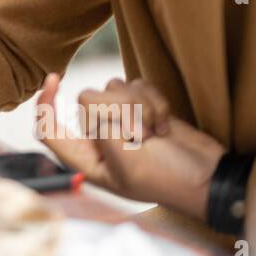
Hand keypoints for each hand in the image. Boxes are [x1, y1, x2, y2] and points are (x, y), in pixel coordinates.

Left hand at [37, 73, 224, 220]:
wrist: (209, 176)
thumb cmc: (166, 178)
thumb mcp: (125, 160)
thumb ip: (100, 126)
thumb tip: (89, 97)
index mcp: (85, 159)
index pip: (48, 128)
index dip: (45, 102)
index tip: (55, 78)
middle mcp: (98, 138)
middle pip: (88, 98)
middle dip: (120, 110)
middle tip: (143, 137)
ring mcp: (121, 120)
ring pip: (114, 87)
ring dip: (140, 105)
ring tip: (156, 133)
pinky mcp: (142, 108)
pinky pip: (137, 85)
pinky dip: (154, 100)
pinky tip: (166, 124)